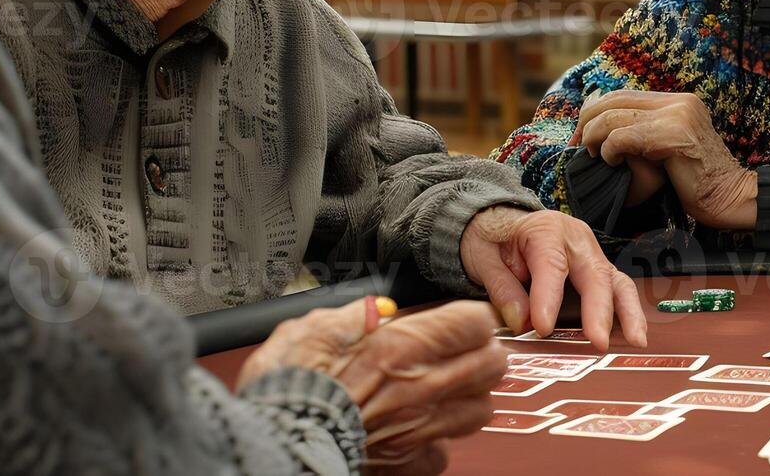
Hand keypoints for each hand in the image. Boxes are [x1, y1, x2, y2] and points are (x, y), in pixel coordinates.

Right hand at [237, 299, 504, 474]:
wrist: (276, 441)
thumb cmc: (288, 388)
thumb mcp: (313, 329)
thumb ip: (353, 315)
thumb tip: (376, 308)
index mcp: (402, 347)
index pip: (477, 323)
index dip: (474, 317)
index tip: (465, 319)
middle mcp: (421, 387)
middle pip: (493, 365)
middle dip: (484, 353)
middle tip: (464, 350)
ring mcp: (418, 427)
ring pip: (481, 409)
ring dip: (470, 397)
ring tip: (447, 389)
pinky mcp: (405, 461)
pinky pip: (443, 453)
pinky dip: (437, 443)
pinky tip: (420, 430)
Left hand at [459, 207, 647, 347]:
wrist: (504, 223)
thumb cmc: (495, 239)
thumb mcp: (484, 258)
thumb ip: (502, 289)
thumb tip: (521, 322)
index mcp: (546, 230)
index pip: (552, 265)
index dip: (549, 298)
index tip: (543, 328)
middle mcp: (577, 240)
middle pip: (595, 273)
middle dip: (599, 310)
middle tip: (598, 342)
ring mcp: (592, 255)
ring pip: (617, 281)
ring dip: (628, 313)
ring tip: (635, 341)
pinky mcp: (598, 270)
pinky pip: (617, 290)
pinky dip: (627, 313)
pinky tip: (632, 336)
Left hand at [576, 90, 757, 229]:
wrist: (731, 197)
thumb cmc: (698, 182)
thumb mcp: (671, 147)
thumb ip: (648, 132)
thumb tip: (608, 129)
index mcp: (679, 101)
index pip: (624, 94)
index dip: (596, 110)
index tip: (582, 133)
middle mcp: (679, 102)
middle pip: (615, 99)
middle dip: (588, 120)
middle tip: (579, 144)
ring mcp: (678, 116)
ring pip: (614, 117)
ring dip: (595, 137)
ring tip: (595, 155)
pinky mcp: (673, 136)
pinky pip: (624, 137)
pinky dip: (610, 150)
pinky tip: (612, 161)